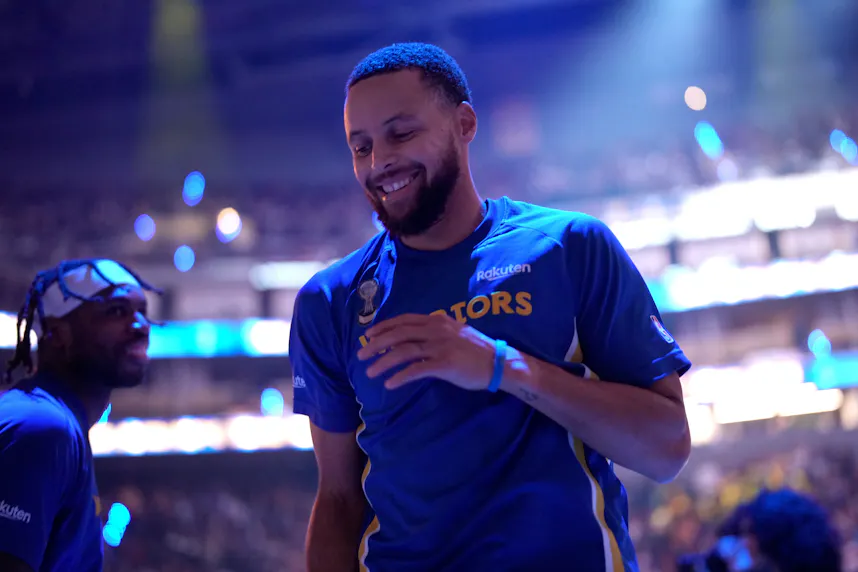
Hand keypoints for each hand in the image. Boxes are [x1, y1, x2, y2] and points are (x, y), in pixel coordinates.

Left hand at [357, 313, 495, 389]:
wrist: (498, 362)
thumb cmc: (476, 350)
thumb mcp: (454, 333)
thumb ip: (434, 332)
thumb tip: (413, 339)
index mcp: (437, 321)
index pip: (404, 320)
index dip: (383, 327)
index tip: (368, 335)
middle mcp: (436, 330)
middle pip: (398, 334)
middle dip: (376, 345)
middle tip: (361, 356)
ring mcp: (440, 346)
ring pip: (403, 351)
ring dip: (383, 362)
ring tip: (370, 373)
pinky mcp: (445, 364)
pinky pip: (416, 369)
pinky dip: (400, 377)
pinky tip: (390, 384)